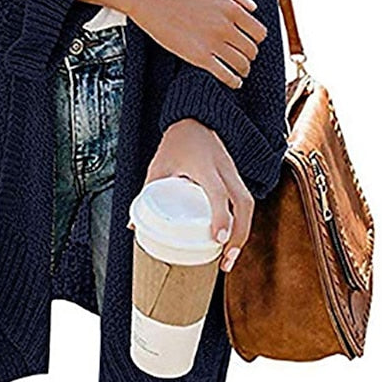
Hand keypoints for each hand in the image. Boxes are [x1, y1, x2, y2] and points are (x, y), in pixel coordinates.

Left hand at [128, 118, 254, 271]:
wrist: (196, 120)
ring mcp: (233, 172)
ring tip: (229, 257)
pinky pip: (246, 201)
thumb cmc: (176, 143)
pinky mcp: (236, 176)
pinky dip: (243, 222)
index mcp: (204, 165)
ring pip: (248, 204)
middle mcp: (224, 168)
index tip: (218, 239)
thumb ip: (147, 193)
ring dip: (243, 232)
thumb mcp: (159, 165)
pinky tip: (233, 240)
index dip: (220, 216)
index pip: (218, 192)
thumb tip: (133, 226)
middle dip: (239, 235)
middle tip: (226, 261)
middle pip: (243, 203)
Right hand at [129, 0, 266, 89]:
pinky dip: (233, 81)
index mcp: (232, 9)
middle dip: (249, 55)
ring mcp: (213, 43)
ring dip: (243, 70)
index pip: (259, 33)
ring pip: (241, 64)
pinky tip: (234, 82)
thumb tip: (254, 9)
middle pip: (251, 50)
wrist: (153, 1)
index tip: (249, 43)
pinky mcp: (199, 57)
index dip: (256, 40)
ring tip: (239, 71)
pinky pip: (225, 74)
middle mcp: (226, 26)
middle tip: (243, 58)